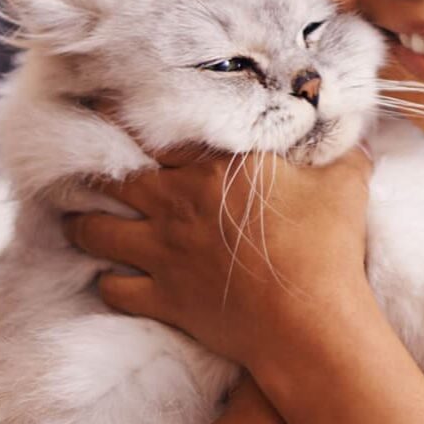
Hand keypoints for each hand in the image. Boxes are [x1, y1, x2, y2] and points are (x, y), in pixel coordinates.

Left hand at [62, 102, 374, 374]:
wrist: (308, 322)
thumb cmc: (326, 244)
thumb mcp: (343, 177)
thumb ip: (339, 143)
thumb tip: (351, 119)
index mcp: (212, 165)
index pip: (154, 129)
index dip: (125, 113)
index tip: (106, 101)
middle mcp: (175, 202)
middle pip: (111, 176)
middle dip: (88, 162)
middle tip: (72, 151)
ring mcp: (163, 252)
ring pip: (97, 229)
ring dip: (81, 221)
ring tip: (72, 214)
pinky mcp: (164, 297)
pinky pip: (115, 287)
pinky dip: (107, 280)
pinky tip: (108, 275)